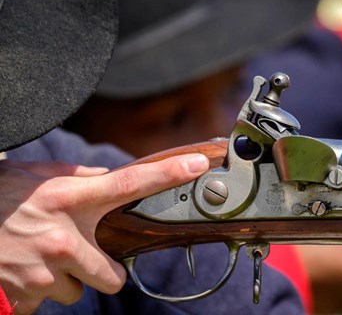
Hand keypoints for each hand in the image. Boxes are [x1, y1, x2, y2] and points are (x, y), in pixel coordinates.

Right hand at [0, 154, 208, 313]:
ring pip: (76, 291)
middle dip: (98, 273)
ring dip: (62, 280)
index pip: (129, 182)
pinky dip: (36, 292)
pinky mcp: (24, 297)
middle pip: (111, 277)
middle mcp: (61, 237)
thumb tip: (106, 178)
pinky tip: (18, 271)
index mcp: (68, 199)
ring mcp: (42, 272)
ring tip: (35, 258)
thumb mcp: (36, 179)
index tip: (198, 164)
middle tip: (74, 257)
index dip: (168, 174)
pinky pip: (45, 303)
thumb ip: (76, 180)